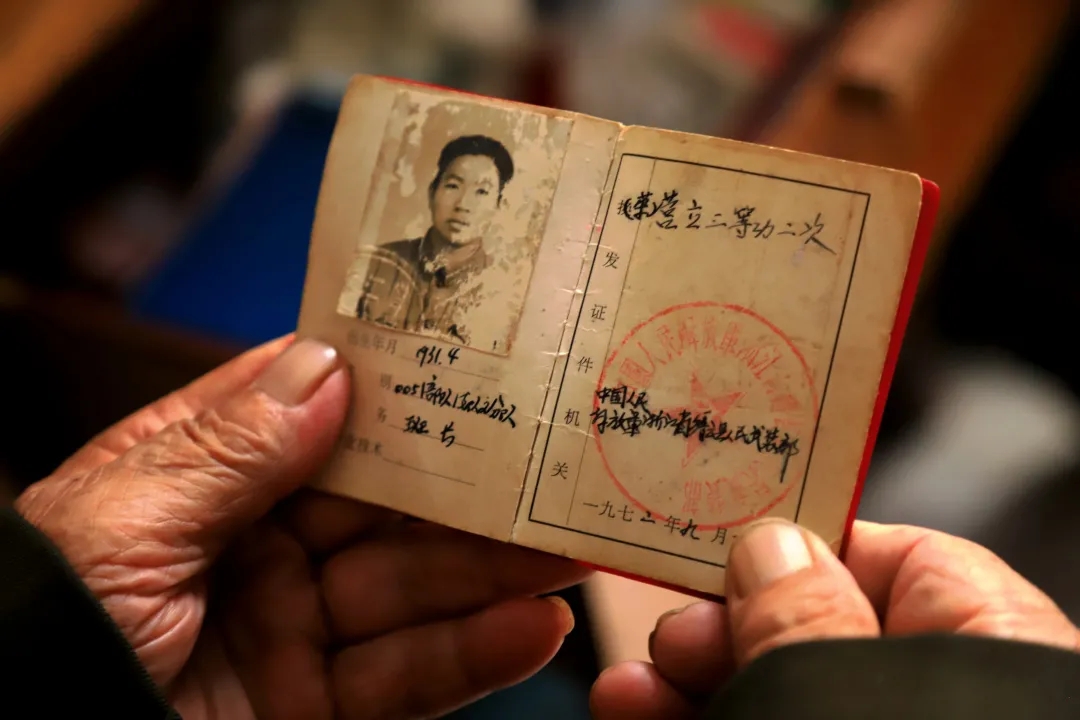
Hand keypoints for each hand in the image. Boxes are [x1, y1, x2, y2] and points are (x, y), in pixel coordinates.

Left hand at [16, 336, 589, 718]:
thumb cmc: (42, 636)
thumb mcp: (122, 529)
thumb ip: (231, 451)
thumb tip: (328, 366)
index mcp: (195, 476)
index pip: (308, 412)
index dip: (387, 384)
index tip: (471, 357)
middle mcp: (252, 544)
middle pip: (381, 505)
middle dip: (467, 487)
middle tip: (551, 463)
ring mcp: (288, 627)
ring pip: (409, 589)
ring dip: (492, 573)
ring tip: (569, 549)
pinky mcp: (310, 707)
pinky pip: (402, 680)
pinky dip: (471, 656)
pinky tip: (531, 628)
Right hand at [590, 518, 1079, 718]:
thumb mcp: (851, 699)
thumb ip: (812, 621)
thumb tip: (768, 540)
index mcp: (992, 647)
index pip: (892, 556)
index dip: (793, 540)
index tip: (712, 539)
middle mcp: (935, 694)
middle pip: (813, 627)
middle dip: (720, 622)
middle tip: (667, 630)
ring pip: (771, 688)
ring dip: (683, 679)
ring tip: (627, 688)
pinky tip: (638, 713)